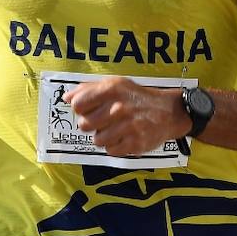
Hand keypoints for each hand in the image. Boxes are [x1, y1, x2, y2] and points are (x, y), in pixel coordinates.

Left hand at [64, 77, 191, 157]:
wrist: (169, 112)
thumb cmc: (137, 97)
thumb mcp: (116, 84)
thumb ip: (89, 89)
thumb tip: (66, 97)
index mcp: (112, 90)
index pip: (78, 105)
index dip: (80, 109)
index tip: (88, 110)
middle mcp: (119, 108)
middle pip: (84, 125)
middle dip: (91, 125)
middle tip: (104, 121)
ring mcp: (128, 127)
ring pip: (97, 140)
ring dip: (104, 136)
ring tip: (117, 129)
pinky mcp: (135, 144)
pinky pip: (111, 151)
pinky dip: (115, 146)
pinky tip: (124, 137)